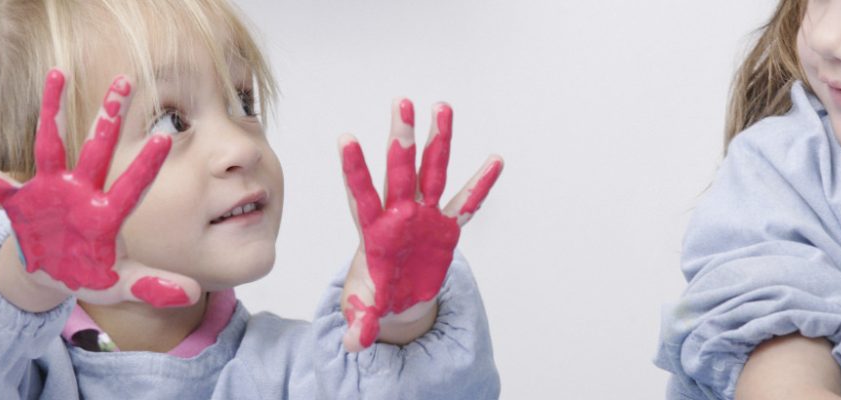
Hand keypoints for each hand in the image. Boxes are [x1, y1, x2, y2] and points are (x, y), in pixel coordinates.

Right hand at [0, 69, 198, 308]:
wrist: (53, 275)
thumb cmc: (91, 274)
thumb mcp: (120, 285)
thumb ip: (153, 287)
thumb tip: (191, 292)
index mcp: (106, 214)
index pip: (131, 187)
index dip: (145, 166)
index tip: (165, 140)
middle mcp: (80, 192)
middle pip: (96, 150)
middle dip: (108, 118)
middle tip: (126, 81)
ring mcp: (50, 192)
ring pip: (51, 145)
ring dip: (52, 111)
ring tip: (56, 73)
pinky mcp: (20, 201)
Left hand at [337, 99, 502, 351]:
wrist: (397, 297)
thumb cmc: (376, 295)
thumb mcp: (365, 310)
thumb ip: (360, 321)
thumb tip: (352, 344)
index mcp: (375, 231)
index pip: (362, 195)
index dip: (355, 170)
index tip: (346, 139)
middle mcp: (400, 214)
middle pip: (399, 171)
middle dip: (400, 139)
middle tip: (401, 102)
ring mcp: (424, 216)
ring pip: (432, 172)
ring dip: (438, 141)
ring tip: (442, 106)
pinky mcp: (446, 226)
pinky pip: (466, 202)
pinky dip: (480, 183)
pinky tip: (494, 160)